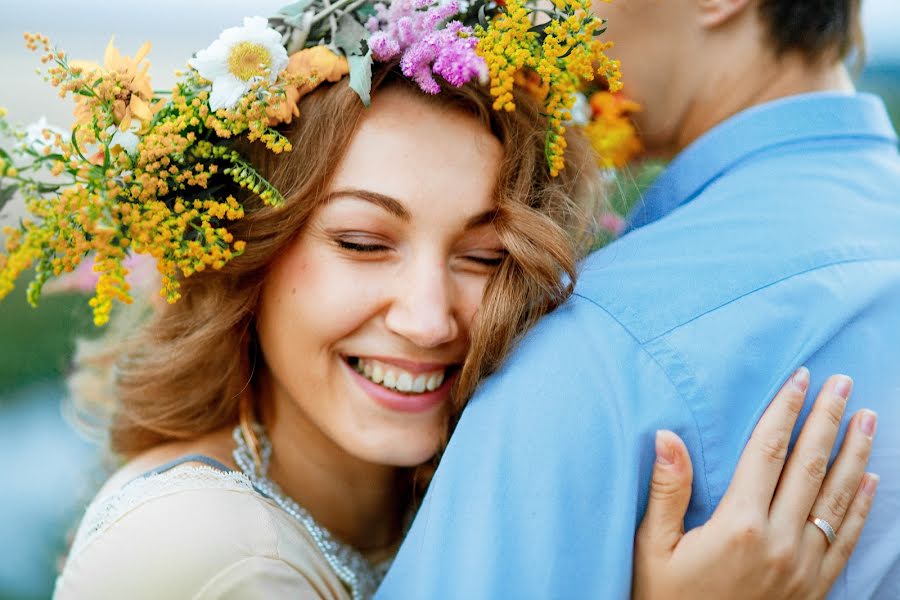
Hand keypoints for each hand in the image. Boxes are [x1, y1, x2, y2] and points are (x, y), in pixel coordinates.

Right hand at [633, 369, 878, 599]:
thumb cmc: (664, 598)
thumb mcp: (652, 547)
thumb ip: (667, 490)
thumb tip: (667, 435)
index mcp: (737, 524)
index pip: (768, 451)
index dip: (785, 411)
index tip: (800, 379)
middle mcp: (778, 541)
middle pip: (809, 466)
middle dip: (827, 419)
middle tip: (842, 382)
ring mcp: (802, 567)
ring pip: (837, 499)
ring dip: (855, 454)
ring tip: (867, 418)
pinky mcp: (814, 589)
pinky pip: (847, 541)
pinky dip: (863, 508)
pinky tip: (871, 480)